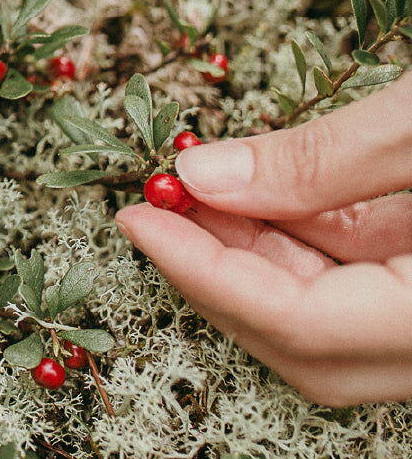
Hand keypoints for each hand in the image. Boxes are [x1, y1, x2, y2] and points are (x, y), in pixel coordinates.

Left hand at [116, 73, 411, 405]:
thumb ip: (321, 160)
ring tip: (193, 184)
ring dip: (254, 249)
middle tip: (155, 203)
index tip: (137, 218)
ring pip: (330, 311)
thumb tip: (203, 174)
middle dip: (216, 270)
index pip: (295, 324)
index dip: (201, 271)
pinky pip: (364, 283)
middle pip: (305, 340)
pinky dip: (306, 237)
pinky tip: (257, 187)